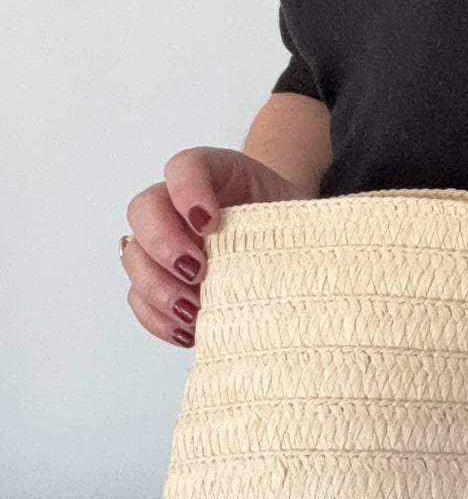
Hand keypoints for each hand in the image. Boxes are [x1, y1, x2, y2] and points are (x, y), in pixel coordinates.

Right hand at [122, 146, 314, 347]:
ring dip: (157, 287)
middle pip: (143, 209)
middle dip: (163, 242)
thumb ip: (294, 222)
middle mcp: (178, 204)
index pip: (184, 167)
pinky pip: (139, 298)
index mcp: (215, 174)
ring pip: (134, 256)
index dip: (187, 191)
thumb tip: (294, 259)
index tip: (210, 223)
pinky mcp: (164, 281)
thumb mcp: (303, 214)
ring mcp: (165, 243)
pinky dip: (157, 317)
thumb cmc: (294, 226)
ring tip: (193, 310)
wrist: (294, 249)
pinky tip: (187, 330)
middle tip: (197, 271)